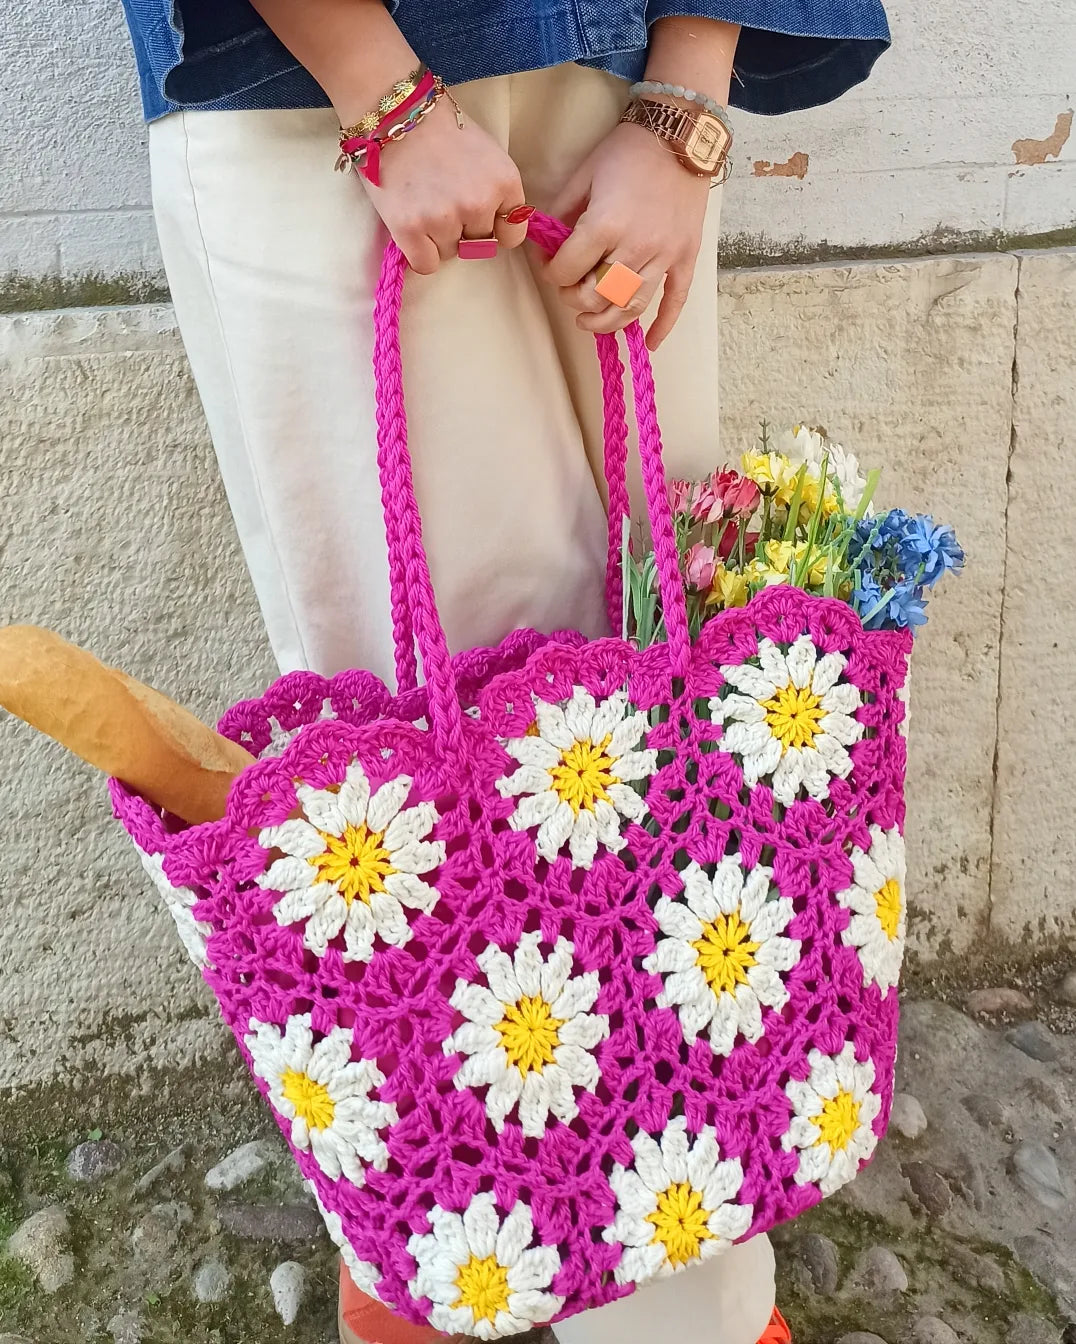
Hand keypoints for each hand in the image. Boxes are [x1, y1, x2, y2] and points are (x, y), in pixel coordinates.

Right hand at [362, 99, 528, 273]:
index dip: (495, 228)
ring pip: (450, 254)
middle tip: (441, 200)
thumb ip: (498, 192)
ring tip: (422, 204)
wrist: (394, 112)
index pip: (512, 234)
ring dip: (437, 238)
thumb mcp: (487, 154)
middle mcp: (479, 203)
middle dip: (463, 230)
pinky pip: (426, 264)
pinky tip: (412, 226)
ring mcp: (444, 218)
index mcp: (504, 182)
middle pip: (479, 246)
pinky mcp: (411, 229)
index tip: (479, 217)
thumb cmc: (440, 130)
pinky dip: (418, 252)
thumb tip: (497, 232)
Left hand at [543, 120, 711, 349]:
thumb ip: (561, 213)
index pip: (567, 270)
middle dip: (574, 299)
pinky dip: (663, 326)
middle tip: (569, 290)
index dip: (552, 274)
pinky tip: (651, 344)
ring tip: (588, 322)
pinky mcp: (686, 257)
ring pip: (630, 307)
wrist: (680, 133)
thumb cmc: (628, 150)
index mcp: (605, 225)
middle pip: (596, 295)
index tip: (551, 268)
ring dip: (605, 322)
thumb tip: (545, 245)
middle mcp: (635, 247)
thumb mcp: (583, 174)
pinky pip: (675, 300)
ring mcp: (664, 256)